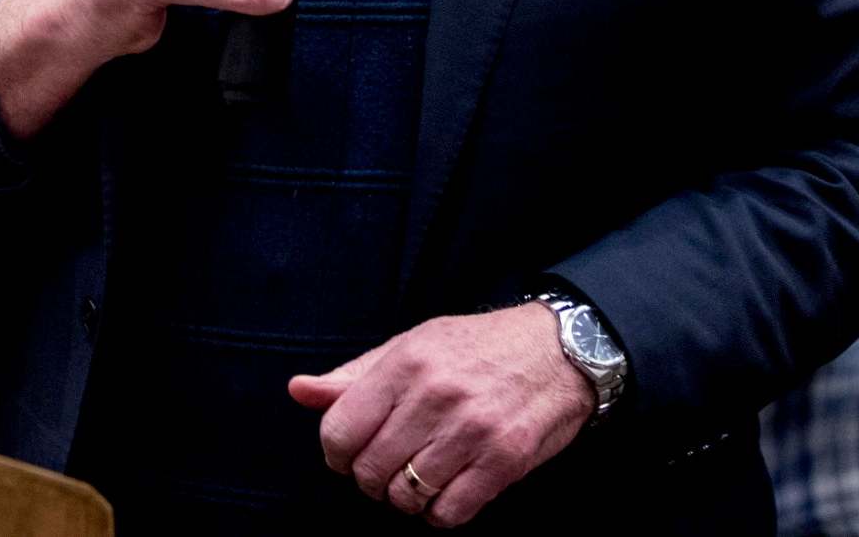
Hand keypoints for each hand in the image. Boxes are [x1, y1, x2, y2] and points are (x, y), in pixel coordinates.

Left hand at [287, 304, 592, 526]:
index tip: (352, 452)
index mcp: (407, 361)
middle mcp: (437, 394)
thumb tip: (298, 391)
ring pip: (406, 497)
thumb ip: (354, 375)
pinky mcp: (504, 461)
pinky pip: (448, 514)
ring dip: (408, 496)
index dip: (338, 454)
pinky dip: (441, 511)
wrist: (560, 350)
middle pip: (369, 472)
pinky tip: (450, 486)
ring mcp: (473, 430)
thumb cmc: (478, 347)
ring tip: (423, 472)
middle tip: (392, 463)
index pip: (339, 432)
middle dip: (372, 478)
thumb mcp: (413, 344)